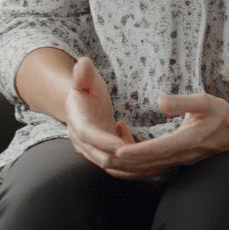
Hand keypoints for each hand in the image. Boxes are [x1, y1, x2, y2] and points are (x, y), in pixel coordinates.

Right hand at [63, 56, 138, 174]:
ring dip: (133, 165)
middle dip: (123, 158)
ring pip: (113, 167)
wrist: (79, 105)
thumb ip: (83, 74)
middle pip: (100, 158)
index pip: (88, 136)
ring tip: (151, 152)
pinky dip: (135, 165)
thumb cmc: (84, 90)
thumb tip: (83, 62)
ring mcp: (93, 151)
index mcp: (77, 123)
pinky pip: (120, 167)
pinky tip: (143, 146)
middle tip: (148, 154)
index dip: (105, 140)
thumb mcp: (83, 80)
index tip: (122, 143)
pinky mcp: (105, 156)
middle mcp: (82, 142)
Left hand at [106, 92, 228, 178]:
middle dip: (125, 163)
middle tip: (100, 158)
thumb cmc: (221, 115)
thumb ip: (183, 102)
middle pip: (150, 163)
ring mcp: (180, 161)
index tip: (117, 150)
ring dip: (128, 168)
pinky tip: (122, 161)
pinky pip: (154, 169)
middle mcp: (183, 155)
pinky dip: (137, 168)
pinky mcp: (178, 161)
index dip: (137, 150)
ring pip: (150, 169)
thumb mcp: (206, 102)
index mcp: (188, 140)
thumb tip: (160, 102)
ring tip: (105, 162)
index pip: (158, 148)